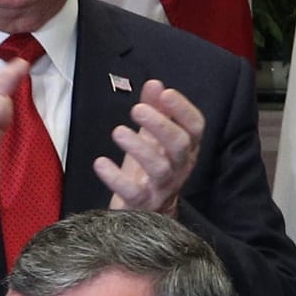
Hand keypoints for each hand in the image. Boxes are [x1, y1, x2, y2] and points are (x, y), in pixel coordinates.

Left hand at [93, 79, 207, 216]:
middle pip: (179, 144)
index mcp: (185, 148)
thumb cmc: (148, 169)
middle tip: (137, 110)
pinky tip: (101, 163)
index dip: (183, 109)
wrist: (143, 212)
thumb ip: (155, 110)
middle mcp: (178, 167)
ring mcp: (162, 187)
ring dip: (139, 147)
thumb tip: (154, 84)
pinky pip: (133, 193)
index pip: (195, 127)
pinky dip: (116, 178)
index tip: (166, 93)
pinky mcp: (142, 204)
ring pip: (159, 167)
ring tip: (118, 131)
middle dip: (160, 124)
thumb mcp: (152, 138)